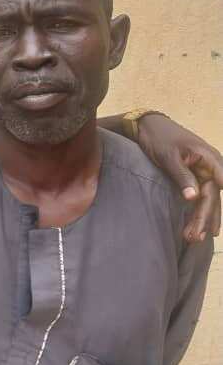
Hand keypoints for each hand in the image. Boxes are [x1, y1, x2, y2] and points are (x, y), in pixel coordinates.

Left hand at [137, 113, 222, 241]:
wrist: (148, 126)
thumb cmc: (159, 138)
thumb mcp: (168, 157)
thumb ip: (182, 176)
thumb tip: (194, 198)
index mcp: (210, 159)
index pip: (218, 186)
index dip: (214, 207)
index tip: (211, 226)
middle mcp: (212, 167)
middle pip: (212, 197)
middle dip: (205, 218)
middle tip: (195, 237)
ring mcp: (205, 173)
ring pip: (208, 199)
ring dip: (203, 219)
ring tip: (195, 238)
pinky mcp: (195, 177)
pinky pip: (201, 197)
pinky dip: (199, 211)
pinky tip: (199, 227)